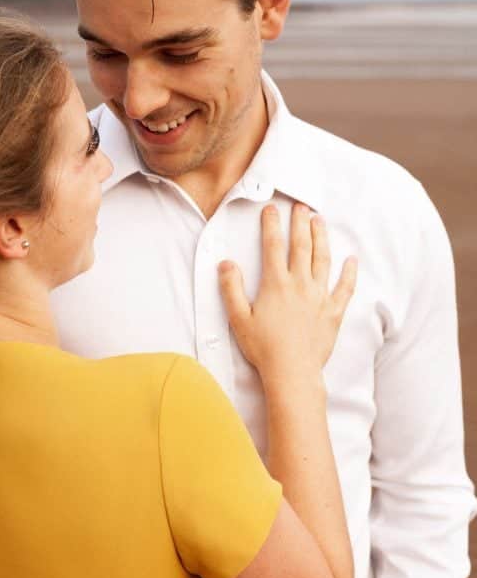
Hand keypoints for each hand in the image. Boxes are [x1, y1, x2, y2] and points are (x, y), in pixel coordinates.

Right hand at [219, 203, 356, 388]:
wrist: (292, 371)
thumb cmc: (263, 347)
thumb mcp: (238, 318)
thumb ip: (231, 288)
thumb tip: (226, 263)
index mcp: (276, 284)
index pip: (273, 246)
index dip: (271, 225)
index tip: (271, 209)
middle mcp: (300, 284)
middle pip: (301, 245)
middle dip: (300, 222)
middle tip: (301, 206)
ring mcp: (319, 296)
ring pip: (323, 259)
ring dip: (321, 238)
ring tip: (320, 221)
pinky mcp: (333, 311)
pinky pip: (345, 287)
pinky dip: (349, 273)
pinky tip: (351, 260)